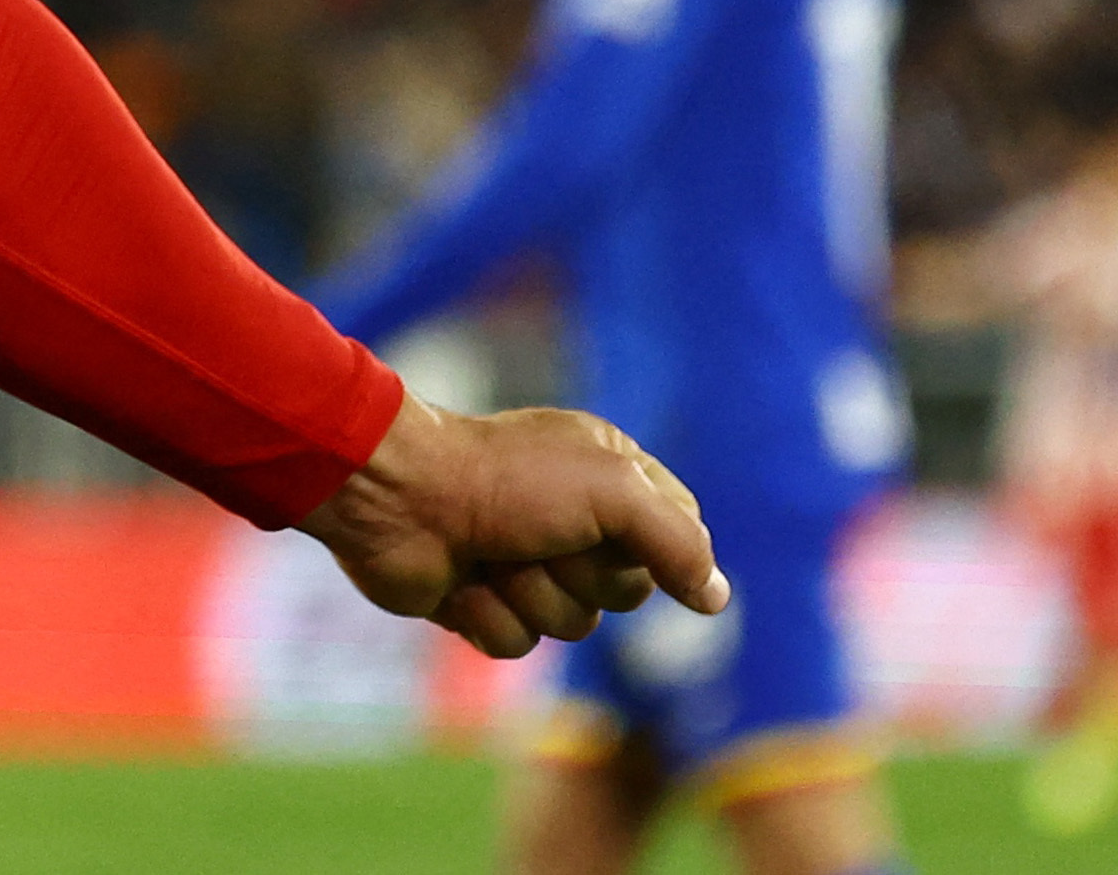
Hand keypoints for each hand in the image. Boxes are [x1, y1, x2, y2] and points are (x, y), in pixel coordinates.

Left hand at [297, 392, 726, 659]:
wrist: (398, 497)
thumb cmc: (506, 479)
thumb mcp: (613, 489)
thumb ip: (678, 542)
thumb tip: (718, 598)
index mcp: (607, 475)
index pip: (678, 533)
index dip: (658, 547)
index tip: (621, 532)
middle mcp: (571, 518)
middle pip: (626, 591)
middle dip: (583, 573)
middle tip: (539, 537)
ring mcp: (525, 561)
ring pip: (573, 623)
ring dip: (532, 595)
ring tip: (492, 556)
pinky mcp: (482, 600)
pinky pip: (518, 642)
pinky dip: (489, 615)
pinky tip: (461, 583)